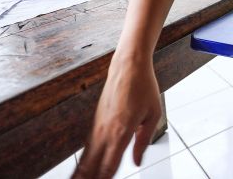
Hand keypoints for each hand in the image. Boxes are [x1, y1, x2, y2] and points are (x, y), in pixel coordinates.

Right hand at [74, 53, 160, 178]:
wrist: (128, 66)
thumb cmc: (143, 87)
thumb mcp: (152, 114)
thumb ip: (143, 141)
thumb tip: (136, 161)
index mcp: (122, 131)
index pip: (110, 164)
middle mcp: (106, 130)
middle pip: (93, 164)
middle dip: (90, 178)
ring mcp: (98, 126)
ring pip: (86, 156)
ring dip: (82, 172)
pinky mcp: (95, 121)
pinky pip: (87, 146)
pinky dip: (82, 160)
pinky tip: (80, 170)